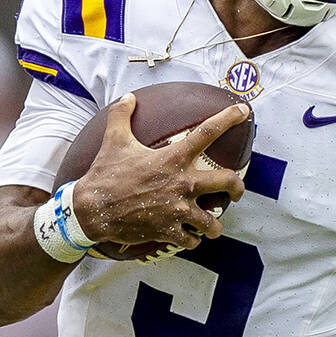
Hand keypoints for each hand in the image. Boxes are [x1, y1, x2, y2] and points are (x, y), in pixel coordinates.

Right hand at [72, 94, 247, 249]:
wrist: (91, 210)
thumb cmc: (105, 174)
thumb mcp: (114, 140)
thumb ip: (122, 115)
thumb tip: (129, 97)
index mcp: (173, 159)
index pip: (207, 132)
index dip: (228, 118)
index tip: (244, 111)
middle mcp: (182, 184)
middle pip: (227, 182)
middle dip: (237, 188)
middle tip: (237, 192)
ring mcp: (177, 210)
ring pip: (213, 222)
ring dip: (214, 225)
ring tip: (211, 225)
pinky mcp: (168, 231)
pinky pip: (191, 240)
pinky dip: (192, 240)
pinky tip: (189, 237)